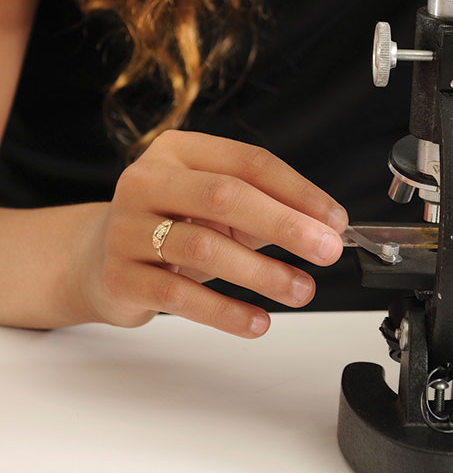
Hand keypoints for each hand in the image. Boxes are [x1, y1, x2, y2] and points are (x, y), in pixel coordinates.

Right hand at [78, 130, 347, 336]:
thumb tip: (326, 229)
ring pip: (203, 248)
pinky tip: (258, 322)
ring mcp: (127, 228)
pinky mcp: (119, 277)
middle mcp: (147, 181)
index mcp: (178, 150)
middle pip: (225, 196)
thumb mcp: (214, 206)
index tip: (335, 219)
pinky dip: (226, 312)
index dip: (297, 190)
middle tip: (327, 251)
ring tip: (301, 289)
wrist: (96, 259)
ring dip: (262, 273)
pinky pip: (180, 296)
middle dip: (285, 225)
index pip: (249, 162)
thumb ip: (265, 209)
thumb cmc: (171, 224)